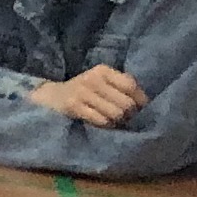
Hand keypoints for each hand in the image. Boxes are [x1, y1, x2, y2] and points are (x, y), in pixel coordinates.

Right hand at [32, 63, 148, 127]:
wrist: (50, 97)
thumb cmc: (84, 92)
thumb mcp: (102, 83)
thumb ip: (122, 88)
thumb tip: (145, 105)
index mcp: (103, 70)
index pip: (131, 86)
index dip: (140, 101)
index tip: (138, 109)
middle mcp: (92, 78)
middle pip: (126, 103)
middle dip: (128, 114)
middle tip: (123, 117)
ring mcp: (81, 92)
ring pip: (116, 113)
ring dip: (117, 121)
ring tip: (112, 120)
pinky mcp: (73, 106)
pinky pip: (101, 120)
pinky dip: (105, 125)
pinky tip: (101, 123)